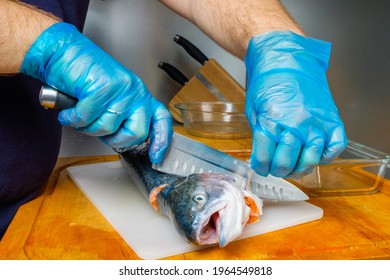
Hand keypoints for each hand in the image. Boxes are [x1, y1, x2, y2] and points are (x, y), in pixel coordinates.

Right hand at [21, 22, 171, 162]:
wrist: (63, 52)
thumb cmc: (84, 76)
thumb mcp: (112, 98)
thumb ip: (123, 116)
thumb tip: (126, 140)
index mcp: (140, 96)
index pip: (161, 120)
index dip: (161, 141)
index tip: (155, 156)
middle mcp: (135, 92)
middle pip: (137, 133)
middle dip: (115, 140)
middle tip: (99, 130)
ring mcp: (121, 89)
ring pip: (108, 128)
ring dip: (88, 127)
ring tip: (80, 115)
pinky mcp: (103, 87)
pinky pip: (86, 118)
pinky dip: (72, 119)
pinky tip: (69, 111)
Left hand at [244, 31, 346, 177]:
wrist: (287, 59)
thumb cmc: (268, 81)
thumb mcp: (255, 109)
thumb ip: (260, 135)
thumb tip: (262, 156)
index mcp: (271, 122)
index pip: (264, 159)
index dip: (260, 167)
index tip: (260, 167)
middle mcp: (296, 125)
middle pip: (287, 163)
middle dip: (278, 170)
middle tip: (276, 168)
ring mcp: (316, 123)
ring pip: (311, 160)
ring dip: (300, 169)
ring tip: (294, 167)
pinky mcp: (332, 119)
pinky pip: (334, 147)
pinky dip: (326, 156)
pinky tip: (316, 154)